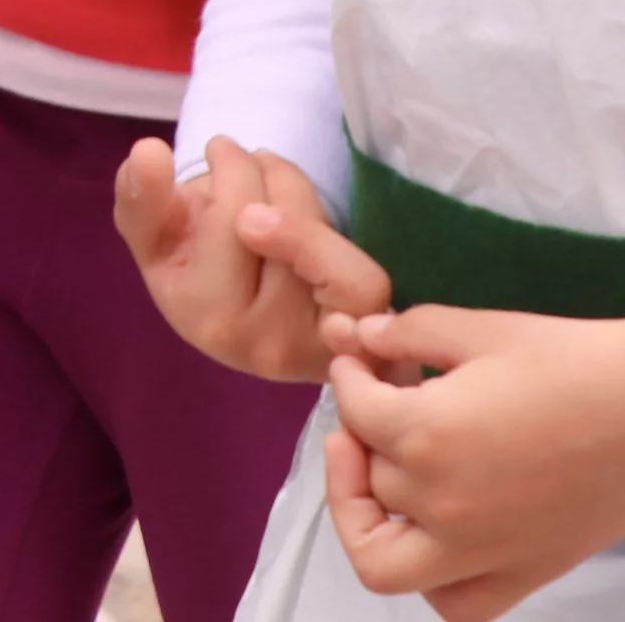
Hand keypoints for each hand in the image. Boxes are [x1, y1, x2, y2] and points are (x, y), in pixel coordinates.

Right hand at [116, 135, 366, 382]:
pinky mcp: (358, 341)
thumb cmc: (191, 269)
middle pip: (283, 227)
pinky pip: (364, 286)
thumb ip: (141, 197)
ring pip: (325, 246)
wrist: (242, 320)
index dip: (233, 172)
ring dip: (305, 198)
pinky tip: (313, 227)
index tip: (217, 149)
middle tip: (245, 159)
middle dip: (267, 175)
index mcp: (204, 314)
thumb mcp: (151, 236)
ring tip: (274, 182)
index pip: (234, 220)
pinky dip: (344, 248)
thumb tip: (148, 151)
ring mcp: (318, 348)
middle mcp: (263, 345)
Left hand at [321, 307, 624, 621]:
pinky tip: (431, 539)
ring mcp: (482, 551)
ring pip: (384, 559)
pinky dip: (431, 581)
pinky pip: (456, 604)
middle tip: (378, 408)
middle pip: (368, 475)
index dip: (349, 376)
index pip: (352, 409)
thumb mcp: (481, 330)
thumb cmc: (575, 364)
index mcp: (425, 436)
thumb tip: (360, 337)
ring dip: (369, 521)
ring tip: (381, 479)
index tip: (358, 364)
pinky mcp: (526, 575)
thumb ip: (407, 333)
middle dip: (361, 434)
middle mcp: (443, 505)